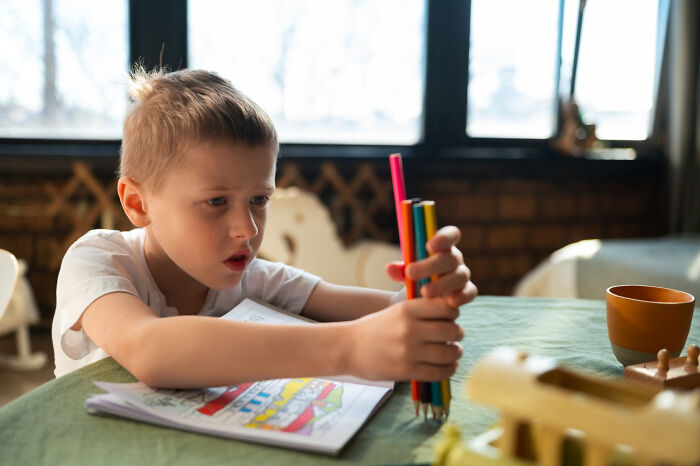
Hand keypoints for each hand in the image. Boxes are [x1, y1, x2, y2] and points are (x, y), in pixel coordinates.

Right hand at [346, 297, 463, 380]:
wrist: (348, 347)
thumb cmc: (376, 328)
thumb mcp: (396, 311)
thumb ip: (421, 310)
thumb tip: (452, 314)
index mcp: (407, 309)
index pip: (446, 307)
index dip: (453, 312)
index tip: (450, 317)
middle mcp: (410, 328)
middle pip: (452, 330)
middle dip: (457, 333)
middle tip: (454, 336)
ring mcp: (408, 351)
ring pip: (449, 353)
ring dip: (456, 353)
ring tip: (453, 352)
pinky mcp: (407, 371)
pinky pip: (439, 372)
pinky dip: (449, 370)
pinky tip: (448, 366)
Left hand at [386, 225, 477, 307]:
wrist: (421, 301)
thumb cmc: (415, 279)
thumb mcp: (405, 274)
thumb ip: (399, 270)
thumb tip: (390, 268)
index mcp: (442, 247)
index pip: (450, 235)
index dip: (443, 238)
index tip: (429, 246)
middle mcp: (455, 259)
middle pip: (451, 257)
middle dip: (431, 266)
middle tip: (411, 273)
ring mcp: (462, 275)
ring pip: (459, 276)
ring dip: (442, 284)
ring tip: (425, 292)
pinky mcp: (467, 292)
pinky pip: (469, 293)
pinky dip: (461, 297)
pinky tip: (449, 302)